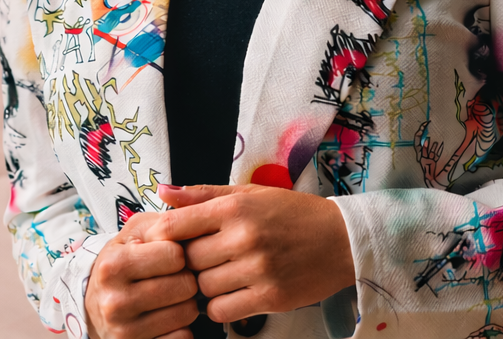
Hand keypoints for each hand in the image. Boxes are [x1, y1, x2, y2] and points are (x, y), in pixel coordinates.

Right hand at [84, 211, 198, 338]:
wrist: (94, 304)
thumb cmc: (120, 263)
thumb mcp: (133, 233)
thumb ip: (161, 222)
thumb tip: (189, 223)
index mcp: (114, 265)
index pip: (174, 254)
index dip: (179, 252)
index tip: (170, 255)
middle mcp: (116, 301)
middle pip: (184, 285)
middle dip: (186, 278)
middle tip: (174, 277)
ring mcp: (125, 331)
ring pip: (187, 313)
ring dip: (186, 303)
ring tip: (170, 296)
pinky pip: (182, 337)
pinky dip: (181, 327)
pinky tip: (166, 317)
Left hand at [152, 183, 354, 324]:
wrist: (341, 240)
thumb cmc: (290, 213)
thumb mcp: (248, 194)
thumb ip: (203, 194)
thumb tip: (162, 191)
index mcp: (235, 207)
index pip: (176, 225)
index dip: (161, 236)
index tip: (163, 241)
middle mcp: (244, 237)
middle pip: (188, 260)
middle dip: (189, 261)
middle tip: (202, 256)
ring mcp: (258, 270)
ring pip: (203, 288)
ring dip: (205, 284)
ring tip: (221, 272)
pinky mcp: (271, 298)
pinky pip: (222, 311)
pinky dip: (220, 306)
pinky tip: (232, 291)